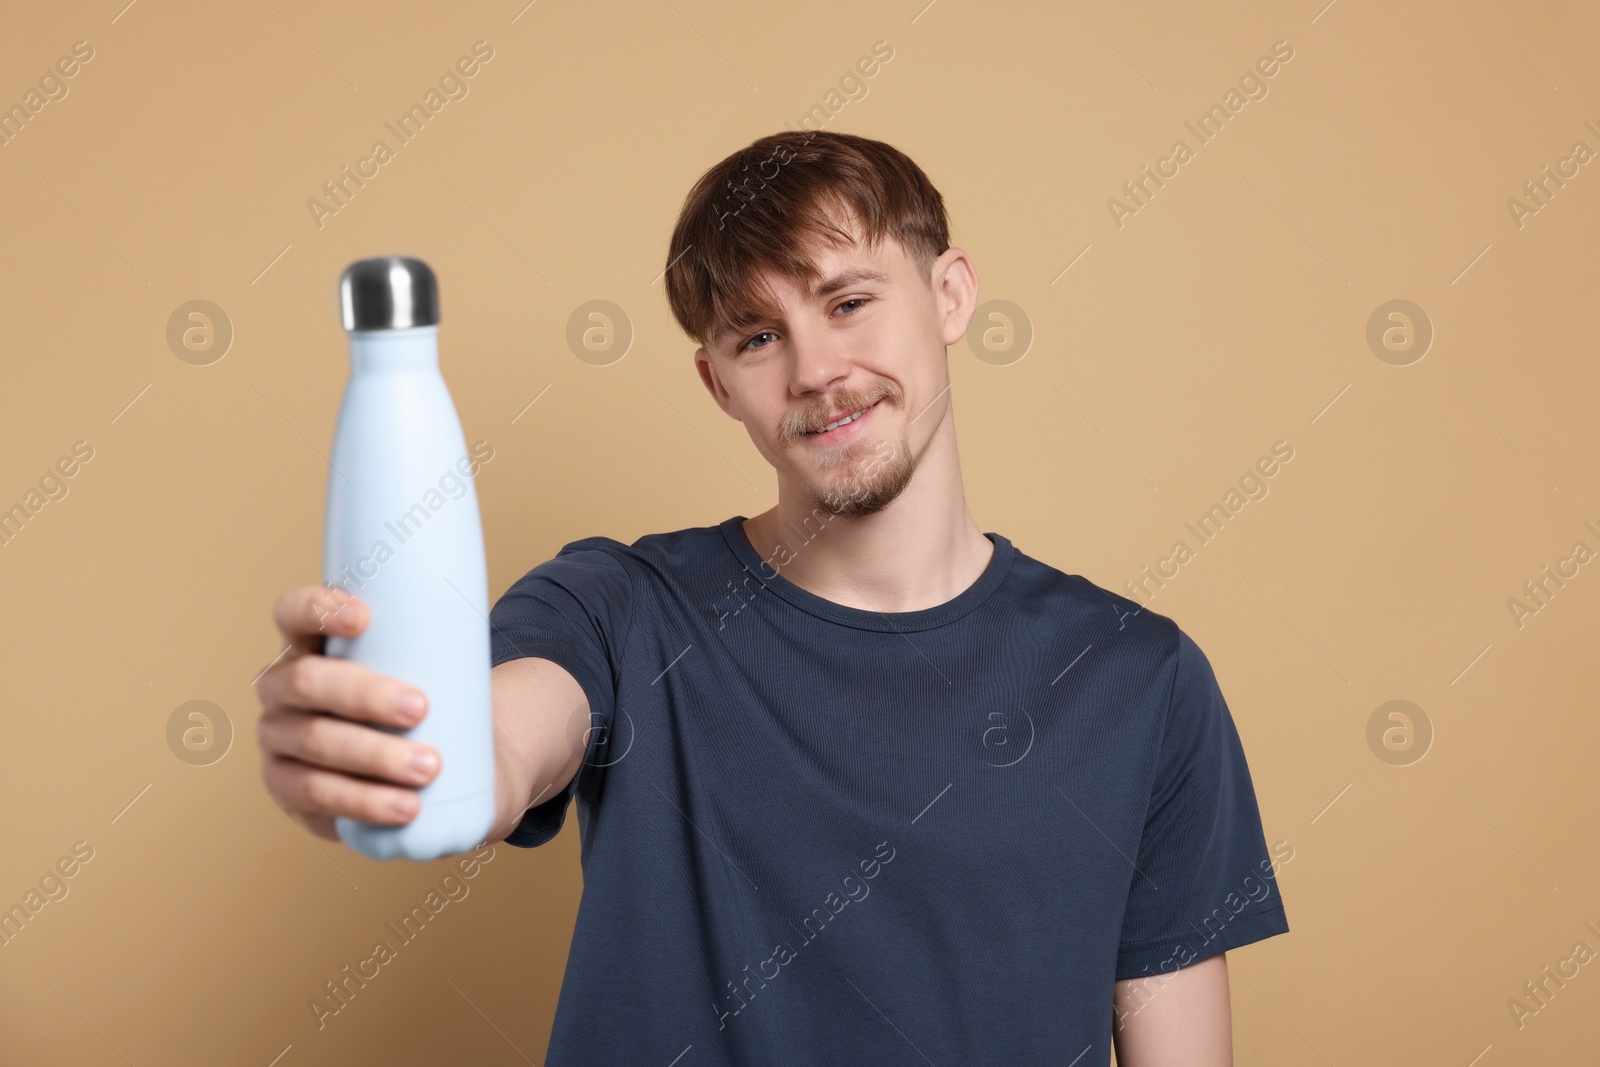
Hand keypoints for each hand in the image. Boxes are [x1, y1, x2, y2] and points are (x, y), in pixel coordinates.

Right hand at [254, 586, 439, 840]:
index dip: (318, 610)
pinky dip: (366, 801)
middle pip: (306, 681)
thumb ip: (431, 646)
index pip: (292, 613)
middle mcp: (281, 688)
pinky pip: (318, 795)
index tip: (365, 618)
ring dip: (374, 754)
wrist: (418, 771)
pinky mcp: (287, 789)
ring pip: (315, 742)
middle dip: (364, 694)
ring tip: (428, 768)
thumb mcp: (419, 668)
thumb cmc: (417, 702)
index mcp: (306, 644)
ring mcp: (278, 740)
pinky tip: (403, 806)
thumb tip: (473, 625)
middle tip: (421, 709)